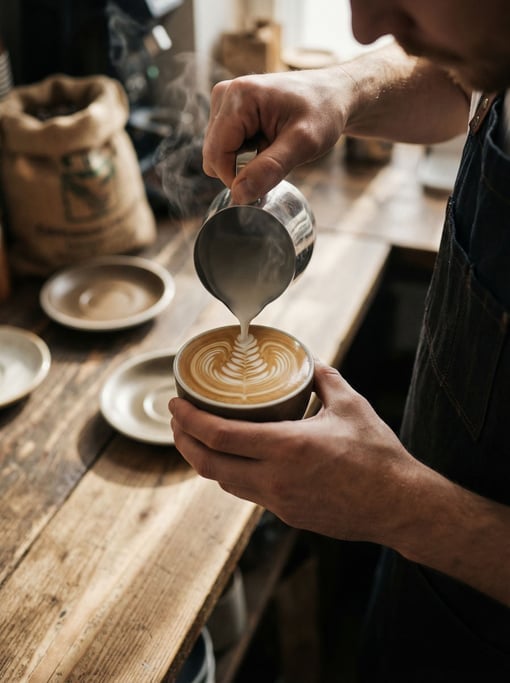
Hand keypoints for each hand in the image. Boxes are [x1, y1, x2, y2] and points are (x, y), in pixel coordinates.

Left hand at [169, 359, 415, 544]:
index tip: (174, 404)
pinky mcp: (287, 515)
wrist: (399, 505)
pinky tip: (237, 458)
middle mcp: (275, 479)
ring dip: (204, 460)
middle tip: (176, 420)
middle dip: (183, 442)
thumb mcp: (351, 406)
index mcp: (287, 447)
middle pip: (208, 465)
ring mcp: (279, 502)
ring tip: (199, 437)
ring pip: (224, 482)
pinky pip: (247, 493)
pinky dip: (231, 473)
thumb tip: (309, 361)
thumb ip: (324, 378)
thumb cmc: (378, 455)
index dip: (189, 420)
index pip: (218, 436)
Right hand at [202, 68, 351, 203]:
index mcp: (239, 97)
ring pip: (218, 154)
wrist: (334, 95)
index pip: (216, 154)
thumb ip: (270, 169)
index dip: (235, 178)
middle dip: (241, 168)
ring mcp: (224, 102)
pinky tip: (266, 142)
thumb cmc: (323, 112)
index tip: (265, 180)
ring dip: (244, 162)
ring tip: (272, 146)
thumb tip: (239, 195)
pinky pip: (225, 148)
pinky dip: (245, 154)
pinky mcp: (229, 112)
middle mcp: (224, 95)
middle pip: (213, 155)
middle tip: (275, 157)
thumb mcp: (303, 143)